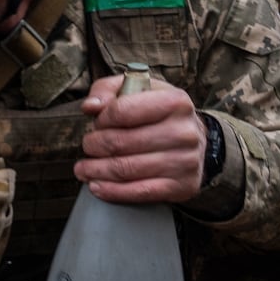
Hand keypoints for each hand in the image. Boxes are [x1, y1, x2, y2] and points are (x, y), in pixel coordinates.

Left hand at [74, 73, 206, 204]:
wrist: (196, 141)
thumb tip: (90, 107)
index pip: (122, 111)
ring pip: (126, 169)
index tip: (97, 124)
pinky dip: (112, 191)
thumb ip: (107, 90)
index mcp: (174, 102)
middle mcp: (184, 132)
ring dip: (96, 170)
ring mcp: (185, 161)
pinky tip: (97, 186)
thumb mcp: (136, 89)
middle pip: (120, 142)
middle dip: (94, 146)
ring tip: (83, 168)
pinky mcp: (182, 186)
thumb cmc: (158, 113)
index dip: (101, 120)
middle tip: (87, 147)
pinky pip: (140, 192)